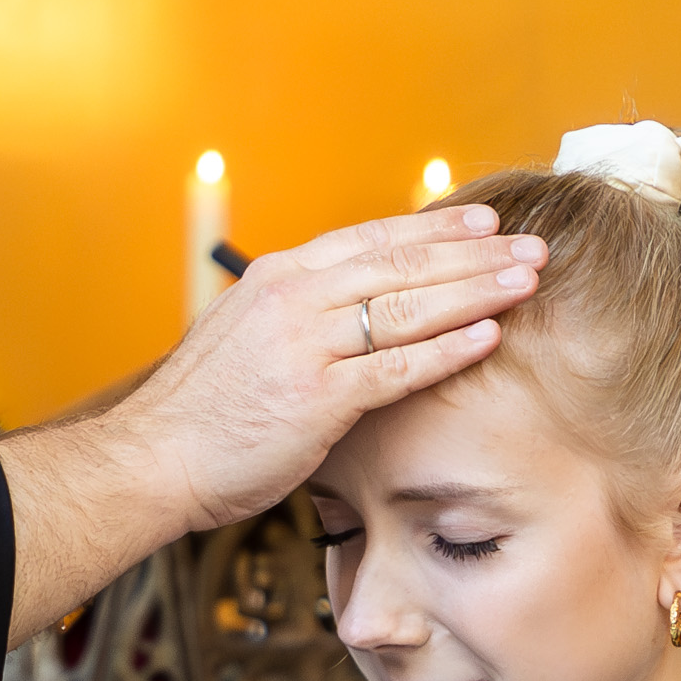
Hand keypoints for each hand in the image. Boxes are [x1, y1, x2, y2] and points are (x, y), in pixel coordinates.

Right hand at [0, 207, 542, 642]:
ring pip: (408, 306)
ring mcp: (305, 345)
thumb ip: (293, 315)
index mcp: (277, 278)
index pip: (371, 239)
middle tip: (530, 245)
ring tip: (527, 280)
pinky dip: (448, 348)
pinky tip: (490, 335)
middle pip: (401, 263)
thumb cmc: (198, 411)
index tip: (484, 221)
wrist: (151, 459)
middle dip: (473, 252)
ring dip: (475, 289)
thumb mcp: (241, 336)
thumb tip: (338, 308)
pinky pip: (397, 366)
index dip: (434, 228)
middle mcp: (294, 298)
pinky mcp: (317, 398)